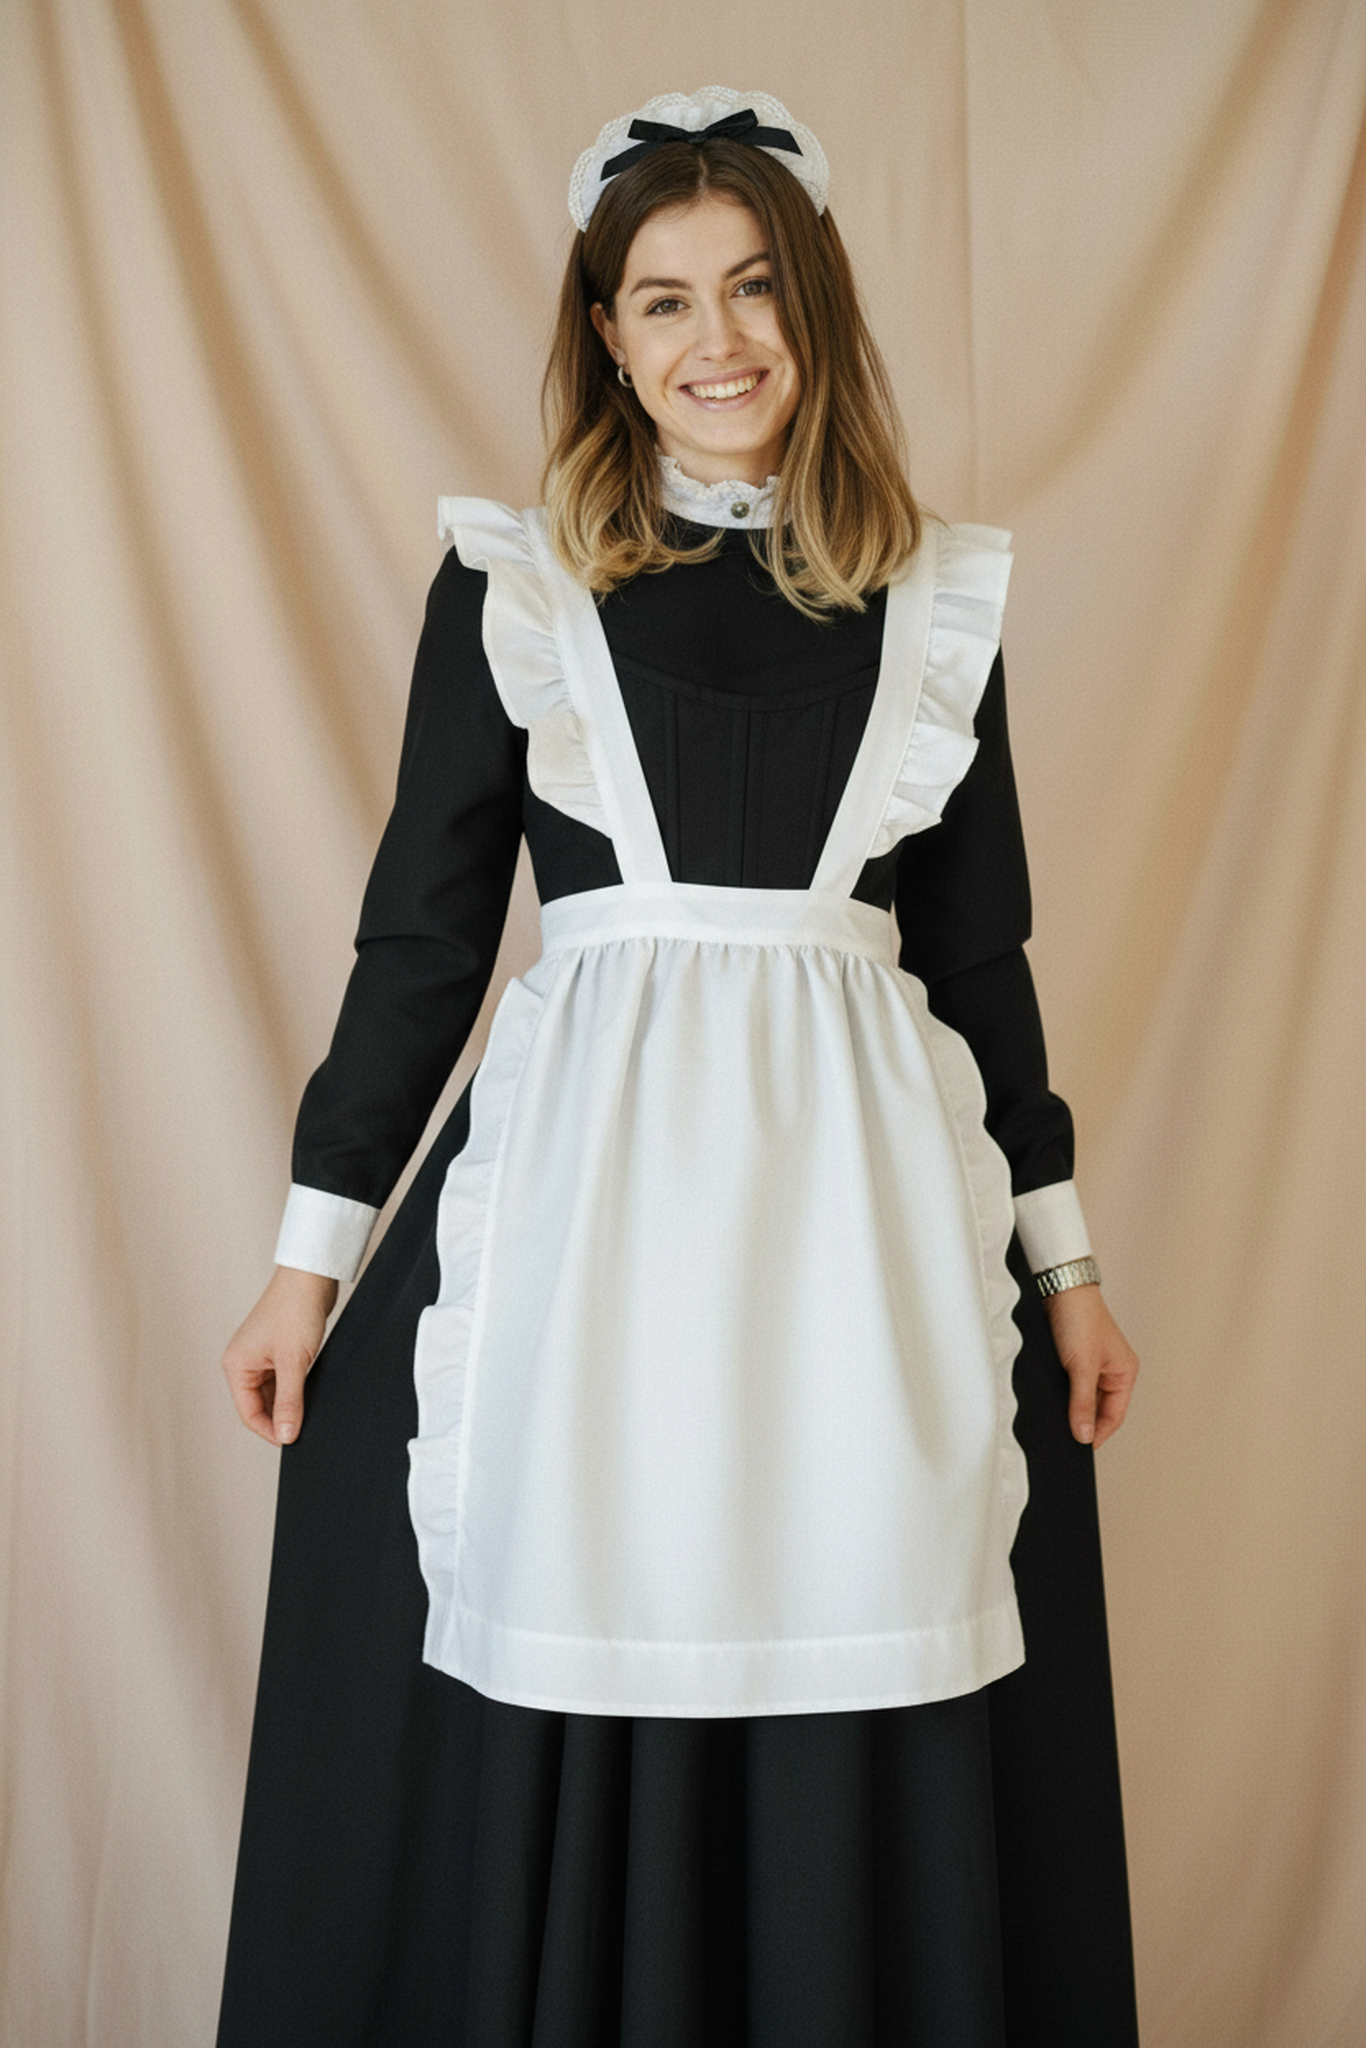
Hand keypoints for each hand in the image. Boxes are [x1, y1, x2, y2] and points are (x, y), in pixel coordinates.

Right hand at [222, 1265, 338, 1445]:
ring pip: (273, 1394)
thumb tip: (285, 1436)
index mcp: (236, 1365)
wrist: (311, 1277)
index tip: (293, 1442)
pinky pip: (283, 1380)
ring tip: (310, 1409)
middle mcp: (244, 1362)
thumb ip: (289, 1402)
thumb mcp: (294, 1363)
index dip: (270, 1431)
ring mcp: (261, 1356)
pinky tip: (310, 1393)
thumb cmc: (295, 1310)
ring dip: (289, 1403)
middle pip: (259, 1405)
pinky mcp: (278, 1350)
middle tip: (305, 1427)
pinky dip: (295, 1389)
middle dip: (280, 1418)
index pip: (249, 1413)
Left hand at [1042, 1284, 1138, 1447]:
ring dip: (1071, 1409)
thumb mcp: (1081, 1366)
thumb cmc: (1079, 1319)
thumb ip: (1082, 1403)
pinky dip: (1062, 1395)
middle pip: (1098, 1410)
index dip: (1096, 1434)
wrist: (1059, 1287)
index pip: (1113, 1417)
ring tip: (1055, 1421)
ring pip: (1083, 1399)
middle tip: (1063, 1438)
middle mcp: (1112, 1371)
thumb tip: (1083, 1436)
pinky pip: (1071, 1386)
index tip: (1077, 1449)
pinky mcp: (1073, 1359)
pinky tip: (1050, 1402)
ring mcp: (1092, 1365)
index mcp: (1125, 1373)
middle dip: (1082, 1422)